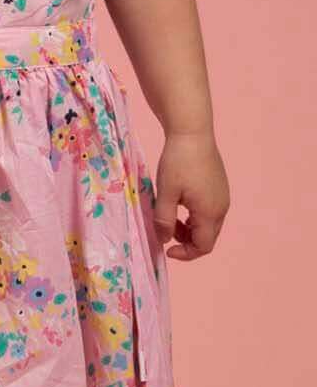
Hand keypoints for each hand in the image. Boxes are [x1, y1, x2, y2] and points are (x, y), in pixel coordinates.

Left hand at [153, 131, 229, 260]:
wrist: (192, 132)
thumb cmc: (178, 162)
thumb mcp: (166, 193)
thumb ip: (164, 220)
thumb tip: (164, 240)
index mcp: (210, 212)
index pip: (204, 246)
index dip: (185, 253)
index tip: (166, 248)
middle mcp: (222, 207)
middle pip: (208, 237)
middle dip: (186, 241)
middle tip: (165, 231)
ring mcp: (223, 197)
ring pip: (208, 224)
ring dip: (189, 228)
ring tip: (169, 217)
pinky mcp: (219, 187)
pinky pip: (209, 211)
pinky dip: (194, 216)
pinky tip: (179, 204)